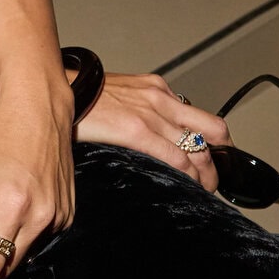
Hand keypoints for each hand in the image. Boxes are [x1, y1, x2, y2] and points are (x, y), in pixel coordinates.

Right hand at [77, 74, 229, 184]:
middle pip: (211, 131)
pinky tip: (188, 187)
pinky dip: (188, 175)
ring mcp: (151, 113)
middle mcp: (160, 98)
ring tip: (203, 190)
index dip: (216, 142)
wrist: (58, 90)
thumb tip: (152, 137)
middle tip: (214, 180)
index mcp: (157, 89)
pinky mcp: (137, 130)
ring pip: (197, 149)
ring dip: (206, 174)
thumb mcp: (121, 96)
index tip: (216, 159)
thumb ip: (141, 112)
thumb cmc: (82, 99)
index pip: (200, 116)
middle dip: (220, 159)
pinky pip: (175, 157)